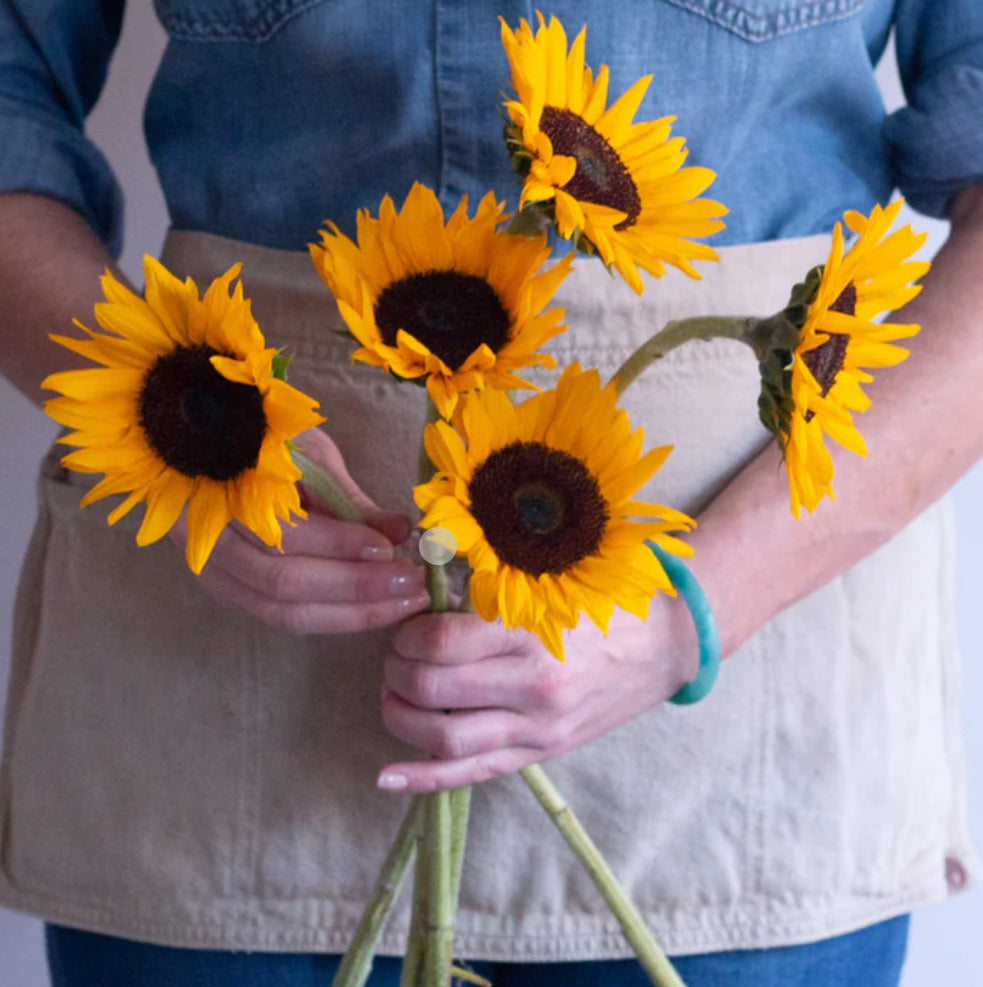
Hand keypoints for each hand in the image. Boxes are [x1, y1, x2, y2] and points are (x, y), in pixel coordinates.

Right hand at [169, 427, 429, 632]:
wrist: (197, 438)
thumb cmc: (260, 436)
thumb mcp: (308, 454)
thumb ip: (351, 499)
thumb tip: (403, 532)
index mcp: (222, 492)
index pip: (284, 534)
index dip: (340, 545)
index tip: (390, 546)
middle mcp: (207, 542)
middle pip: (284, 584)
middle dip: (357, 588)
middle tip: (413, 582)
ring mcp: (214, 574)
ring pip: (283, 612)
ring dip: (352, 613)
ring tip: (404, 601)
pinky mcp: (230, 592)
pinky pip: (281, 617)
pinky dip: (332, 617)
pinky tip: (374, 610)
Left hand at [376, 598, 697, 791]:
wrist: (668, 645)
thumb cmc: (607, 603)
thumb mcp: (554, 582)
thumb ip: (494, 589)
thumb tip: (428, 595)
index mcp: (533, 634)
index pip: (442, 641)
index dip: (409, 632)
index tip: (408, 622)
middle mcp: (533, 687)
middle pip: (432, 690)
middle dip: (396, 670)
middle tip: (396, 653)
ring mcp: (537, 728)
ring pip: (443, 740)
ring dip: (400, 717)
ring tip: (393, 694)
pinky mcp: (541, 754)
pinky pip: (472, 774)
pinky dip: (423, 779)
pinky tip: (387, 777)